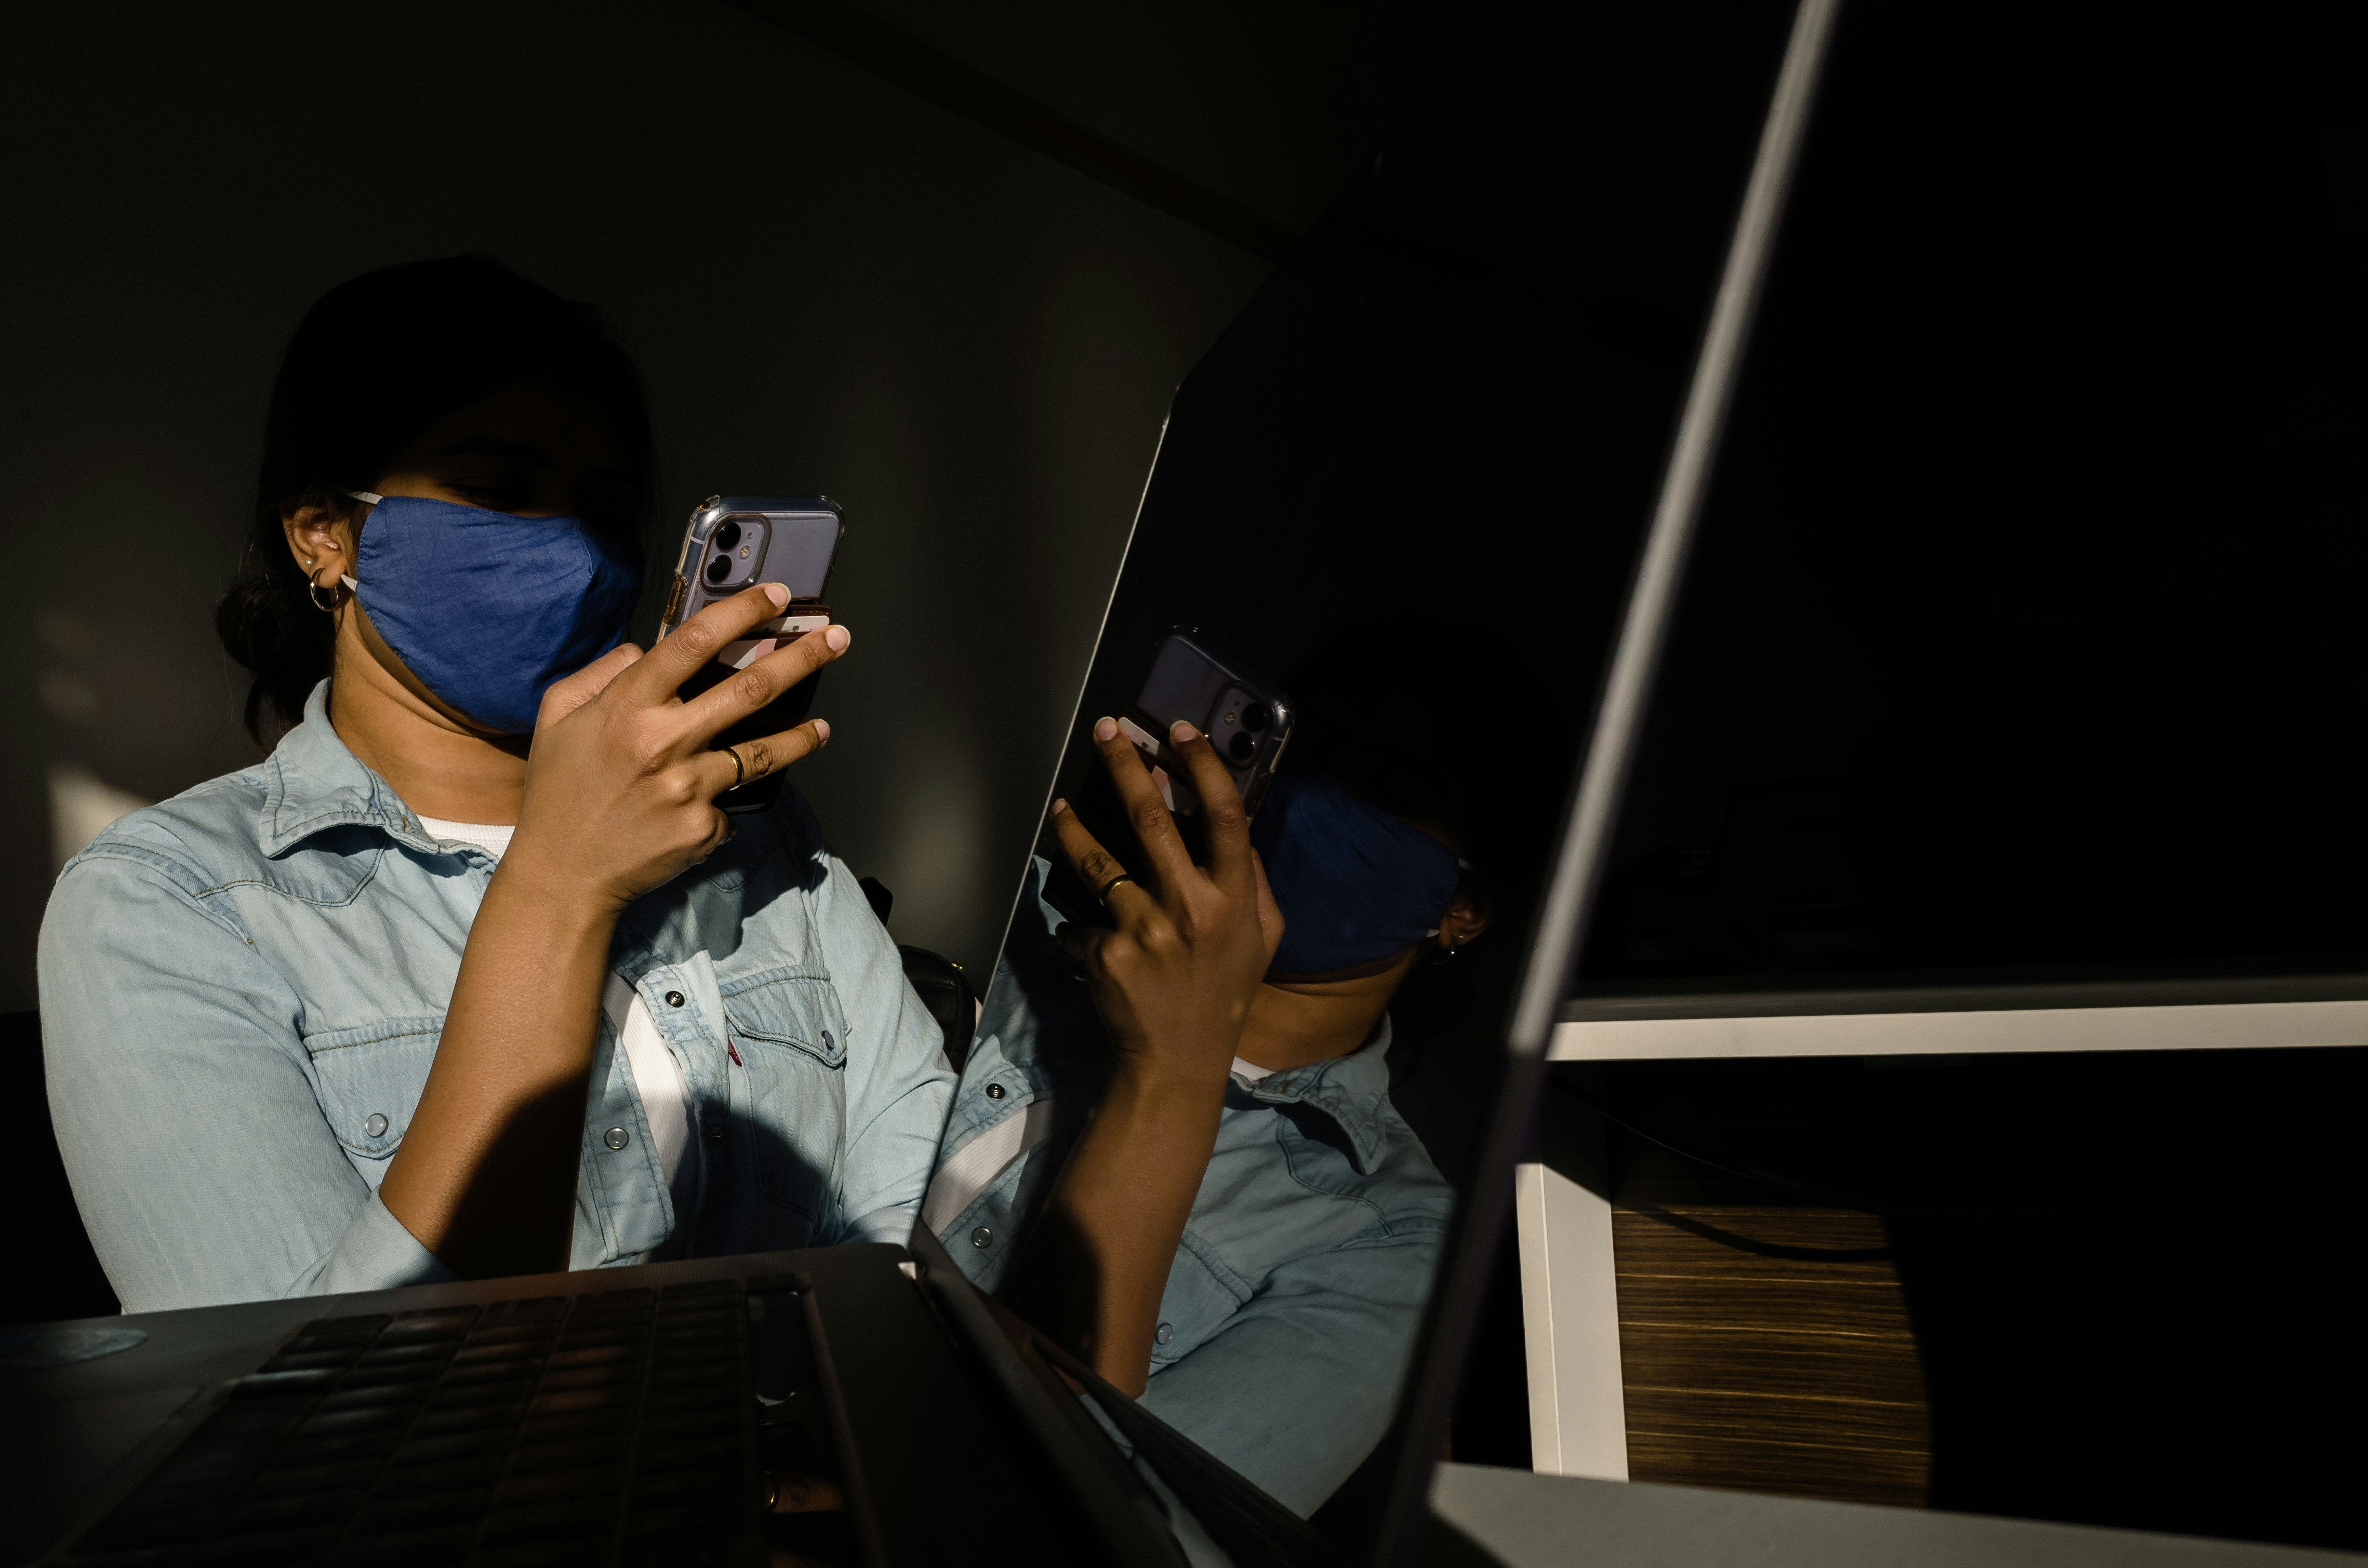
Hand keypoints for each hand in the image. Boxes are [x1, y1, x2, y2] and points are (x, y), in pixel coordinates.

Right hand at [502, 582, 850, 912]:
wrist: (562, 875)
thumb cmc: (558, 791)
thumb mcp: (558, 716)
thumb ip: (602, 673)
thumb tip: (647, 650)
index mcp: (627, 706)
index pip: (693, 642)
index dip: (741, 612)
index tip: (777, 596)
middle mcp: (664, 741)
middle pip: (750, 688)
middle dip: (802, 658)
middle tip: (838, 639)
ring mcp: (688, 787)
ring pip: (760, 751)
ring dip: (800, 736)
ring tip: (821, 728)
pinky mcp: (703, 827)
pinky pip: (728, 805)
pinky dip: (723, 802)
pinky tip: (707, 807)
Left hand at [1049, 717, 1282, 1086]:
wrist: (1178, 1058)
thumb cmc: (1224, 989)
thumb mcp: (1263, 936)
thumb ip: (1255, 880)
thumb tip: (1236, 825)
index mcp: (1234, 898)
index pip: (1223, 815)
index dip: (1202, 766)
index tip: (1179, 732)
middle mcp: (1191, 907)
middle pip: (1151, 818)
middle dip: (1125, 765)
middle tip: (1105, 730)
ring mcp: (1144, 930)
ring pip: (1098, 860)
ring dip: (1073, 826)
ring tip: (1060, 808)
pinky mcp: (1104, 953)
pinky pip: (1082, 920)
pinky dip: (1078, 921)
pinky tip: (1080, 930)